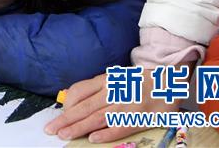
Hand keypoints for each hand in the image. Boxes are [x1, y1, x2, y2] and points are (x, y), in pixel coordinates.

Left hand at [43, 67, 180, 141]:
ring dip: (79, 127)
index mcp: (105, 81)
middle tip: (51, 130)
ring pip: (97, 117)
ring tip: (65, 135)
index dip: (66, 104)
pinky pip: (119, 127)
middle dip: (66, 119)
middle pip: (84, 106)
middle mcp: (112, 91)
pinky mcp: (138, 117)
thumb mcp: (113, 78)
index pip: (79, 91)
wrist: (167, 80)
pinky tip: (93, 139)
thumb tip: (70, 97)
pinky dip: (106, 133)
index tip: (57, 116)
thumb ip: (94, 87)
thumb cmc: (136, 82)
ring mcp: (125, 104)